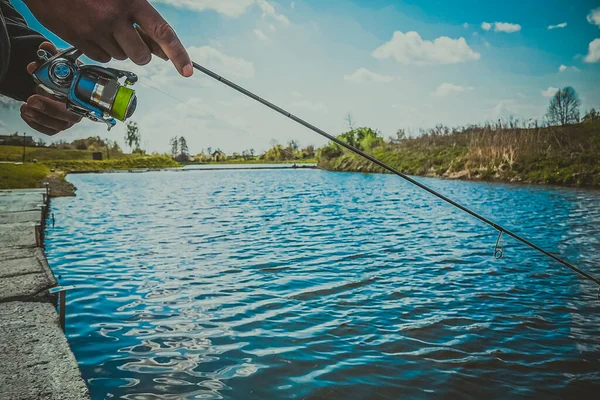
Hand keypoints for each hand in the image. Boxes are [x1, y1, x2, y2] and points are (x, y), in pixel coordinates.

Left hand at [20, 42, 81, 135]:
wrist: (58, 82)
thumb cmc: (61, 74)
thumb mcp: (56, 63)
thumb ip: (51, 55)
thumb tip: (45, 47)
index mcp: (82, 95)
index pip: (77, 103)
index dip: (60, 100)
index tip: (41, 92)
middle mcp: (79, 109)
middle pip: (69, 118)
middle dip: (48, 109)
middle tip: (31, 100)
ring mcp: (69, 120)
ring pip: (58, 126)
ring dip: (40, 118)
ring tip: (25, 108)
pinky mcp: (59, 126)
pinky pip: (50, 131)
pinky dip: (37, 124)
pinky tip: (26, 114)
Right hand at [22, 0, 191, 76]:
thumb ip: (141, 18)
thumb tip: (160, 48)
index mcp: (130, 1)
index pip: (162, 32)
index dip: (178, 54)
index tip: (188, 70)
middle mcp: (114, 18)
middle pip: (141, 55)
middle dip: (142, 54)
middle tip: (134, 41)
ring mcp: (95, 30)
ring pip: (121, 57)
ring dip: (120, 48)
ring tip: (107, 28)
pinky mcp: (79, 40)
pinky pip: (102, 58)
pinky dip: (102, 50)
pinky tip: (94, 32)